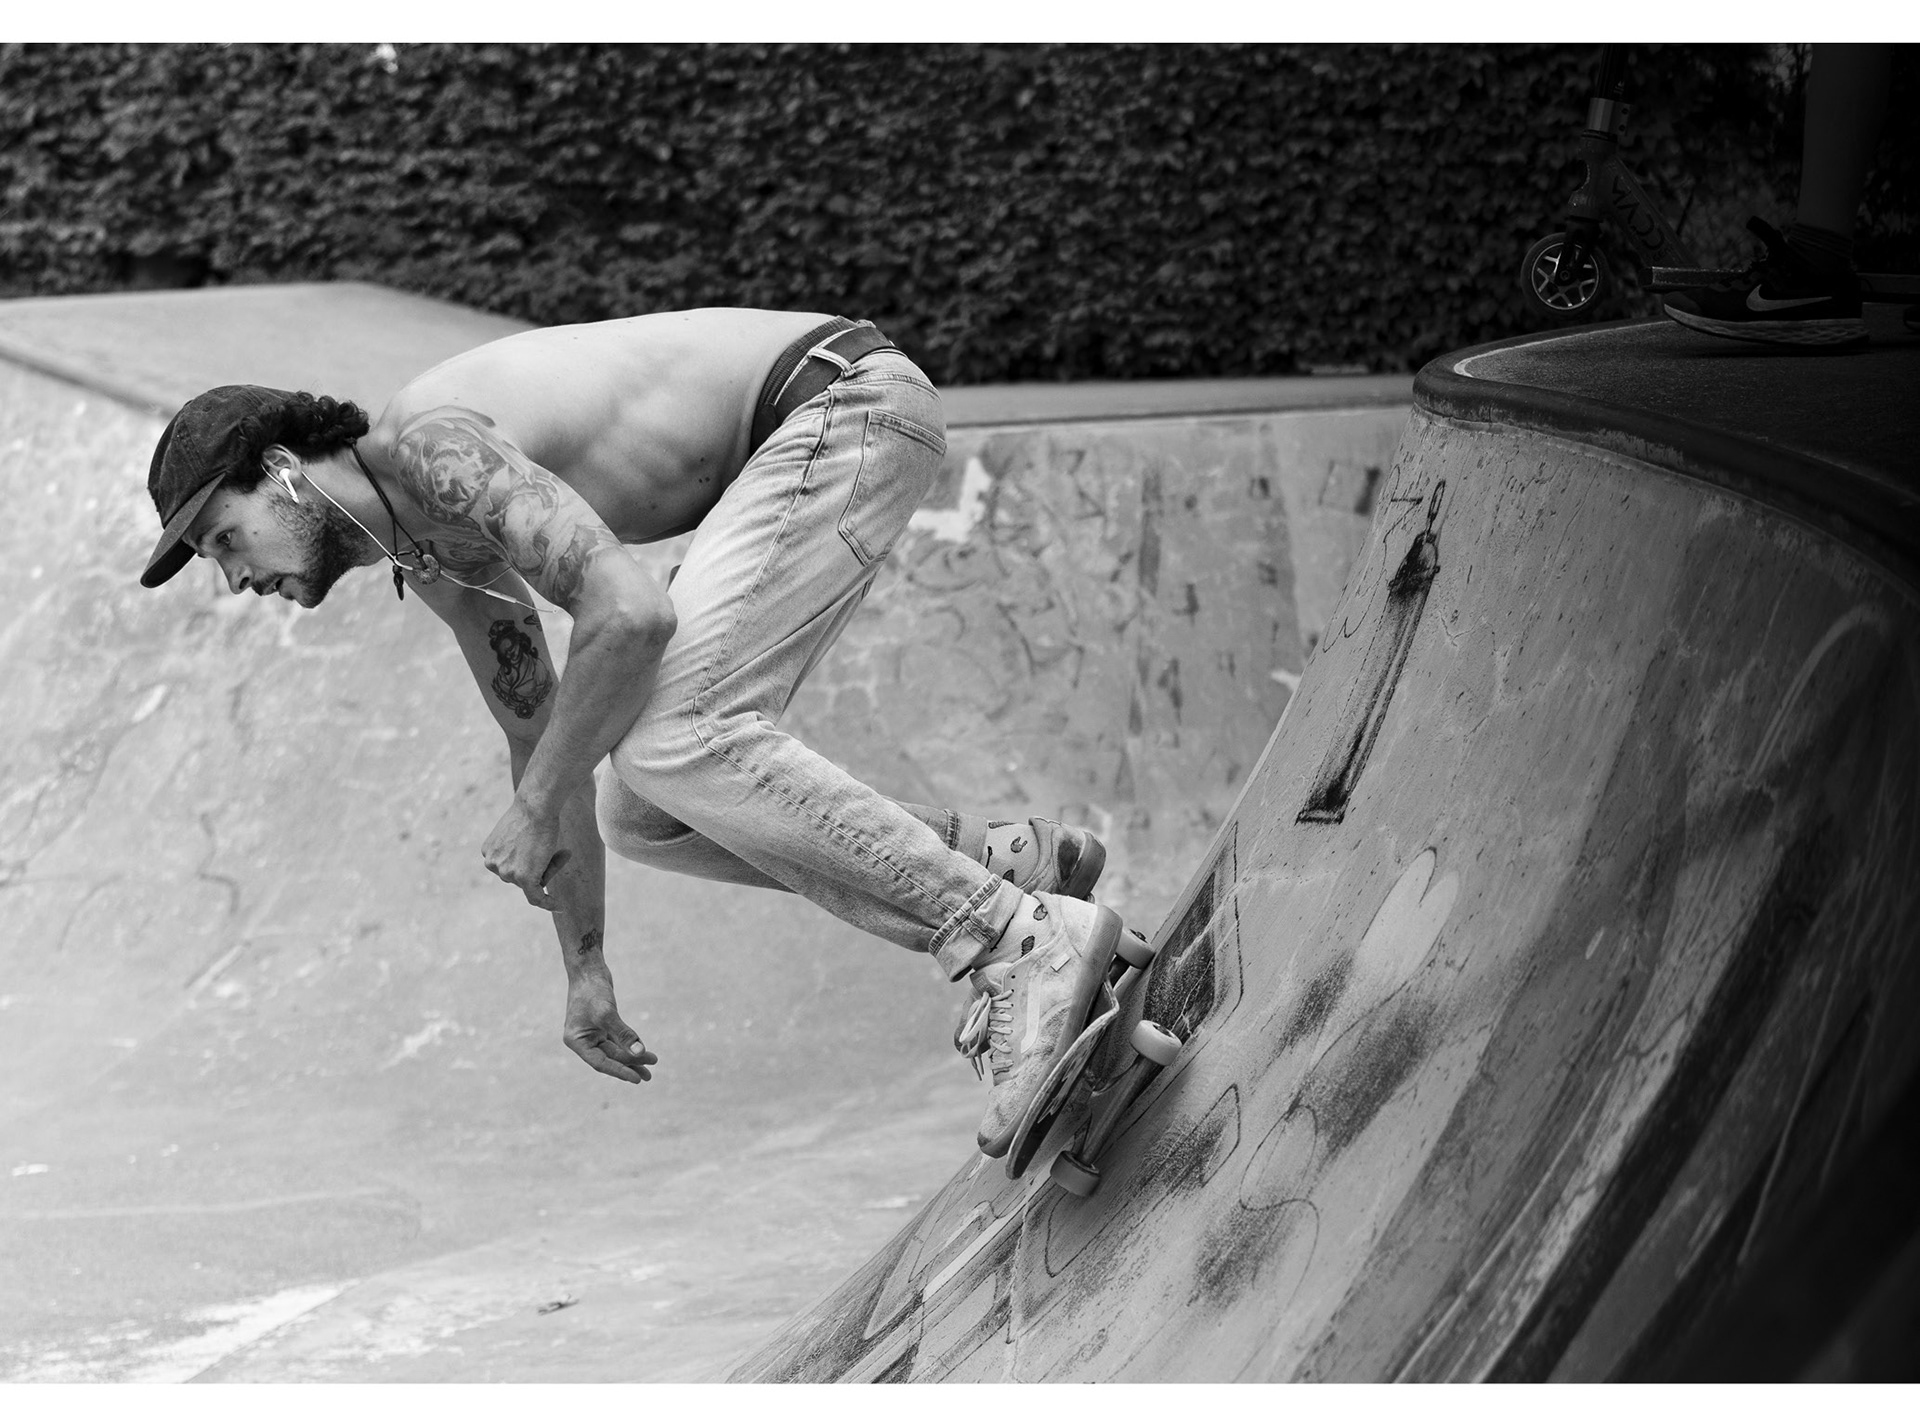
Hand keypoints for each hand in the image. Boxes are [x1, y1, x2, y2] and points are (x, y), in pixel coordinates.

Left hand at [482, 794, 570, 910]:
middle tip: (556, 848)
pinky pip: (536, 897)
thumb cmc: (534, 813)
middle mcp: (492, 864)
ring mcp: (506, 873)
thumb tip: (534, 859)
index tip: (539, 859)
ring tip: (554, 847)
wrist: (536, 807)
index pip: (512, 866)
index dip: (529, 860)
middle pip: (521, 876)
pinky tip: (559, 906)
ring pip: (533, 881)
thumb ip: (520, 848)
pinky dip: (548, 903)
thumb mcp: (520, 833)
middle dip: (540, 865)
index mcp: (488, 853)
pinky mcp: (523, 878)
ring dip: (548, 868)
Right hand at [564, 964, 657, 1083]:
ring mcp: (592, 1032)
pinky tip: (642, 1052)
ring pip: (615, 1050)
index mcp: (576, 1041)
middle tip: (650, 1074)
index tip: (637, 1079)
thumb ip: (624, 1034)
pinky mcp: (602, 1024)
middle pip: (610, 1057)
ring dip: (632, 1057)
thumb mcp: (607, 1013)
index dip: (619, 1072)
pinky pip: (617, 1040)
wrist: (588, 968)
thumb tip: (640, 1053)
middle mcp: (583, 1039)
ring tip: (651, 1066)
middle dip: (630, 1064)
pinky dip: (630, 1045)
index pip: (600, 1063)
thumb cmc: (592, 990)